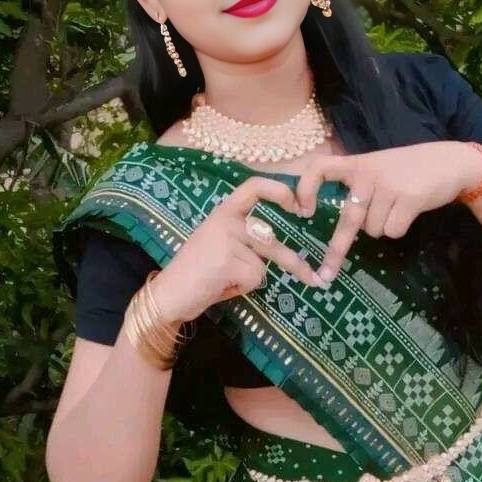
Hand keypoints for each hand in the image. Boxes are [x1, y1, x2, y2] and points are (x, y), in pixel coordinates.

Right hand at [150, 175, 327, 322]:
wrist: (168, 294)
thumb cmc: (197, 271)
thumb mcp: (221, 243)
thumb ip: (245, 237)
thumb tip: (279, 243)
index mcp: (224, 211)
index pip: (254, 186)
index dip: (279, 191)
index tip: (298, 206)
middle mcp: (225, 220)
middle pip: (271, 240)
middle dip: (294, 263)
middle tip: (313, 278)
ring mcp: (226, 239)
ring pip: (263, 262)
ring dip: (252, 278)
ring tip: (230, 283)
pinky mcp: (227, 261)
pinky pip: (254, 278)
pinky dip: (242, 288)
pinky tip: (220, 286)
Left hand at [295, 141, 481, 283]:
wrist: (452, 162)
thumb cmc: (410, 169)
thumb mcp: (378, 167)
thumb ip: (358, 184)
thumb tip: (339, 217)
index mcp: (357, 163)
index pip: (320, 167)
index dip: (306, 188)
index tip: (304, 211)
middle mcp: (369, 174)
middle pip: (347, 219)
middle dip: (336, 251)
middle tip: (326, 275)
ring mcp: (389, 186)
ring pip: (372, 230)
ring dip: (383, 227)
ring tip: (397, 207)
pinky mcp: (409, 199)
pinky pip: (392, 231)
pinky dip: (399, 229)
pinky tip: (408, 211)